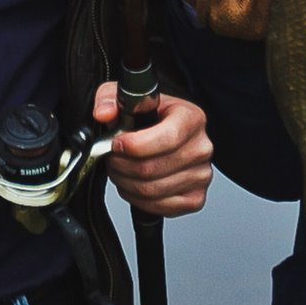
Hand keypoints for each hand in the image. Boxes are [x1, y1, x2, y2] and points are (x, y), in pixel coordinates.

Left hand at [95, 82, 212, 216]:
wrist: (165, 132)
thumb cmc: (149, 116)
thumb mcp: (126, 98)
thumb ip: (109, 99)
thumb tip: (103, 113)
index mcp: (191, 118)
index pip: (166, 138)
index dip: (134, 145)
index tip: (116, 143)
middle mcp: (201, 147)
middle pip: (152, 168)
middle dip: (121, 165)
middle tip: (111, 158)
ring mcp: (201, 175)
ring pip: (151, 190)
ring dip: (125, 182)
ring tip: (119, 170)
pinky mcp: (195, 198)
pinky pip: (160, 207)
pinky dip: (138, 200)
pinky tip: (132, 184)